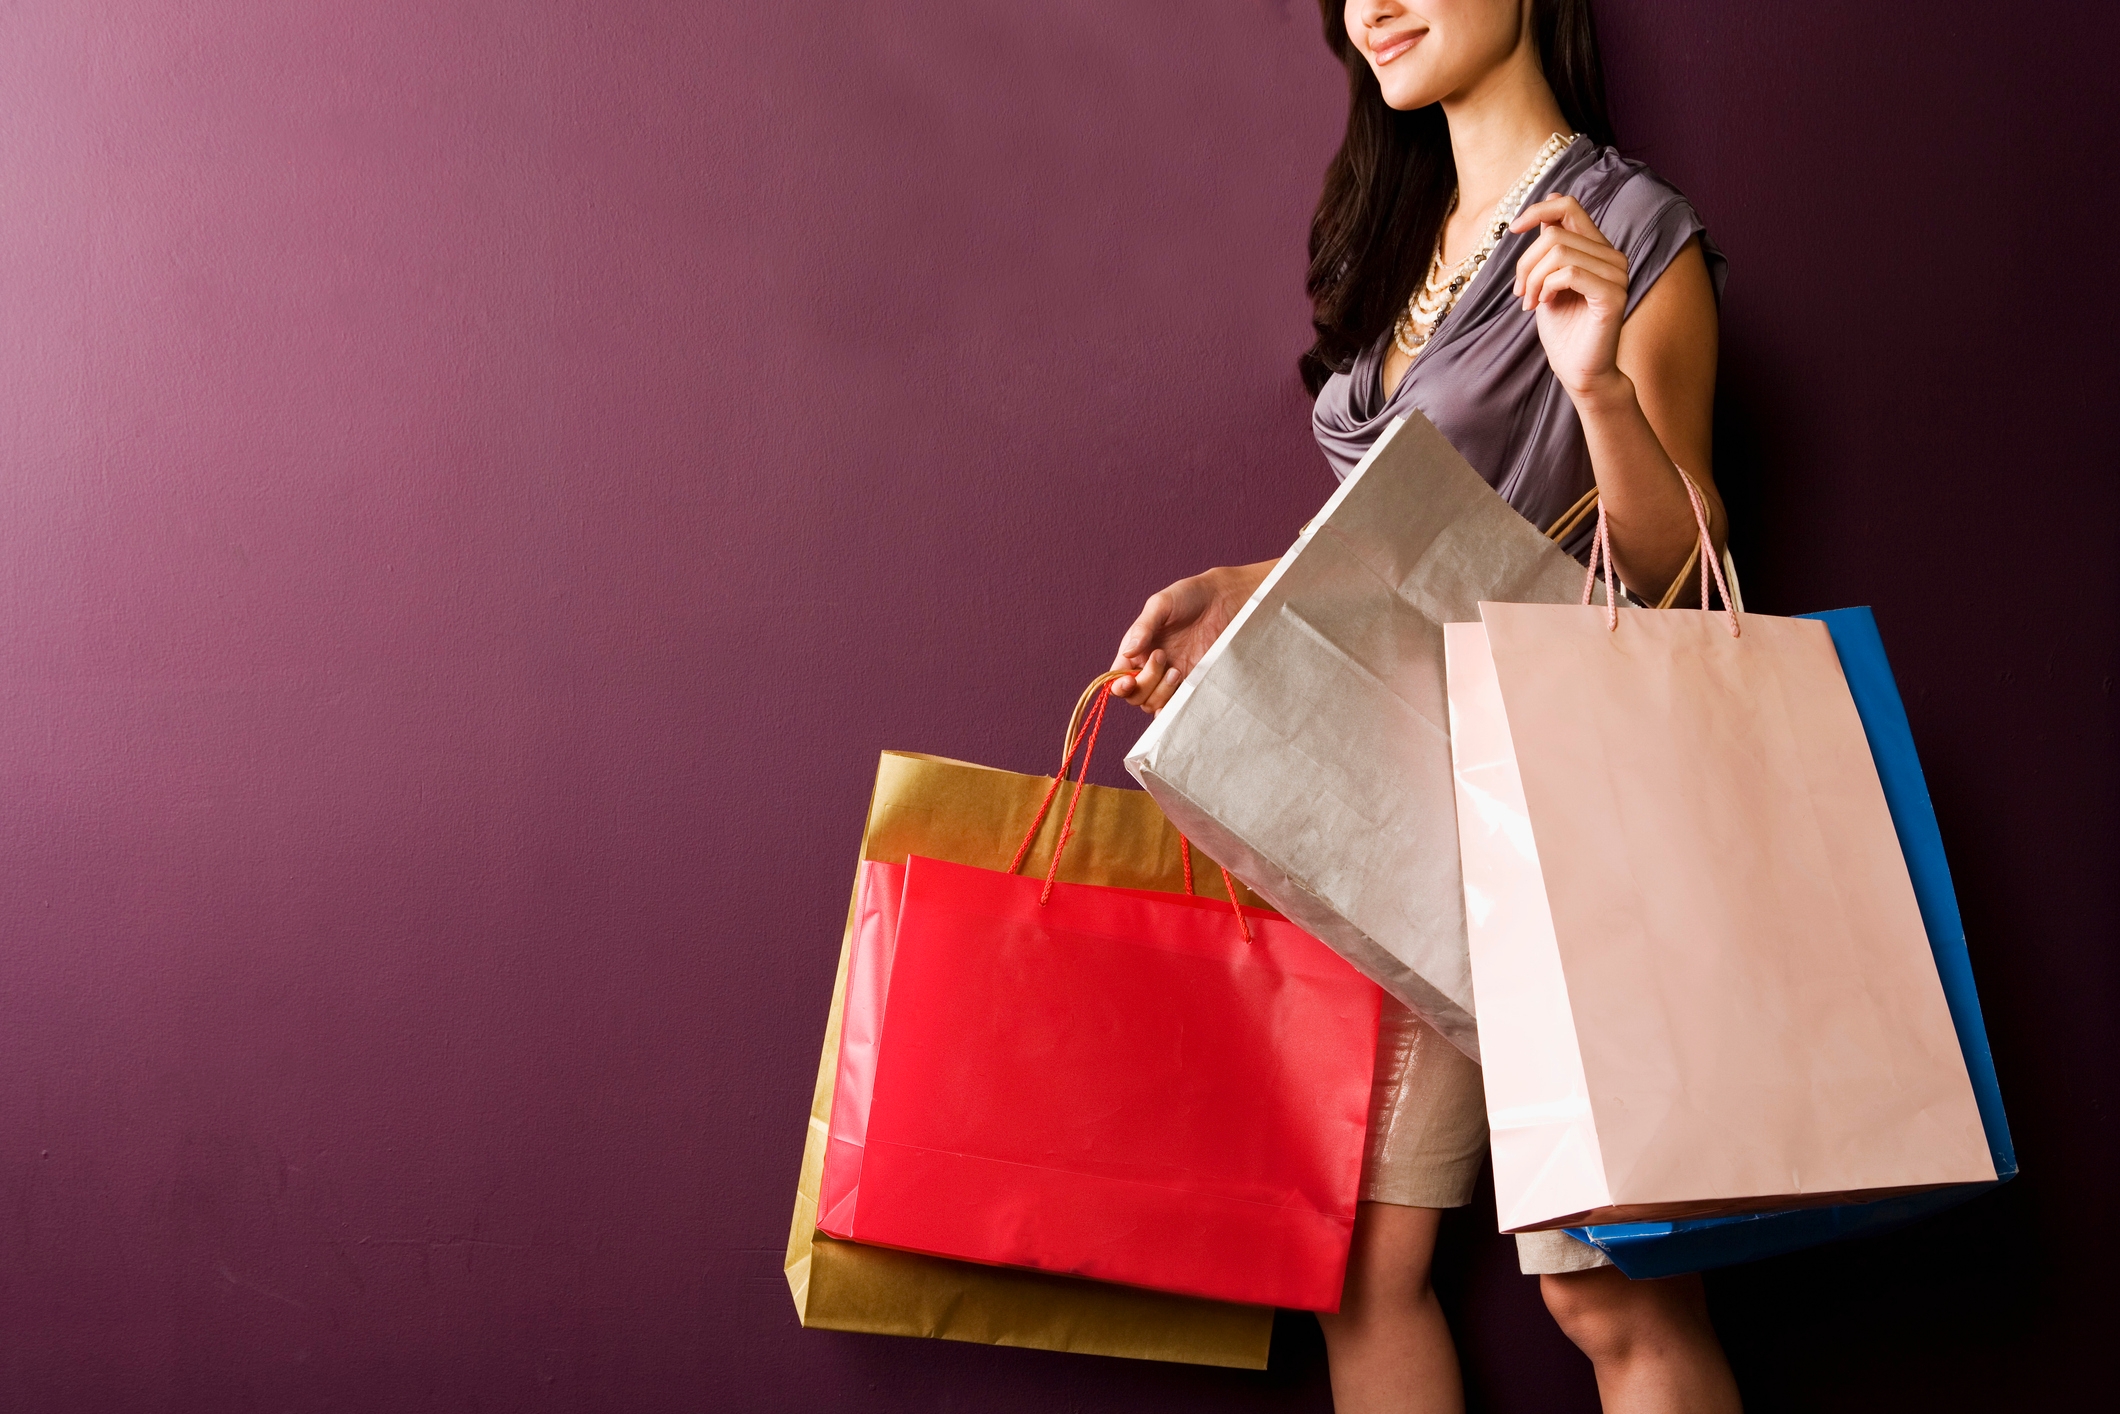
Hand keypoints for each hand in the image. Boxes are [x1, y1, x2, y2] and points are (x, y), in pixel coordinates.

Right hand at [1108, 561, 1274, 712]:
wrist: (1224, 600)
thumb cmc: (1190, 596)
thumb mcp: (1161, 604)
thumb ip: (1143, 627)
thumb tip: (1127, 653)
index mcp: (1137, 648)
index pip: (1117, 676)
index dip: (1117, 685)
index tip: (1128, 682)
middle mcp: (1149, 666)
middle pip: (1135, 695)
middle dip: (1145, 682)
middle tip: (1162, 655)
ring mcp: (1170, 676)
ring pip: (1153, 703)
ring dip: (1161, 692)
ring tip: (1177, 670)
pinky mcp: (1191, 682)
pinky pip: (1177, 705)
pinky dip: (1174, 707)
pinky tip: (1181, 693)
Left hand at [1510, 195, 1629, 401]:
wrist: (1579, 370)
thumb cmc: (1563, 329)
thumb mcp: (1547, 281)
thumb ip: (1550, 249)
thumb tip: (1546, 211)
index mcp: (1597, 249)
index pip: (1569, 206)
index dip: (1537, 209)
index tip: (1513, 229)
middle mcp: (1612, 256)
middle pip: (1555, 234)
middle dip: (1526, 263)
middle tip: (1520, 292)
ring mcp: (1617, 274)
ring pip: (1559, 252)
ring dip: (1533, 279)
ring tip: (1530, 301)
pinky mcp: (1613, 295)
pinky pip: (1569, 273)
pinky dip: (1547, 287)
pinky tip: (1543, 304)